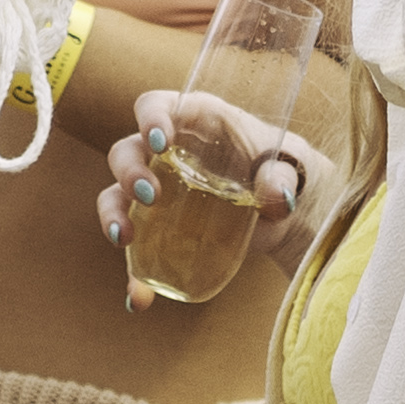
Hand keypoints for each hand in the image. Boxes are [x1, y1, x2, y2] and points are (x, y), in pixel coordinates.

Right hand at [98, 87, 339, 305]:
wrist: (292, 212)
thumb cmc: (285, 170)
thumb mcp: (291, 165)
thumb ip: (282, 175)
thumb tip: (274, 197)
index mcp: (195, 122)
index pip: (157, 105)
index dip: (150, 117)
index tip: (159, 140)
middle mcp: (168, 154)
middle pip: (127, 150)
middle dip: (128, 171)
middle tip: (150, 196)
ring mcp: (160, 191)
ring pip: (117, 195)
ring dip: (113, 214)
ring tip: (124, 239)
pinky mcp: (162, 229)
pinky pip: (138, 250)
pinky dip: (134, 275)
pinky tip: (137, 298)